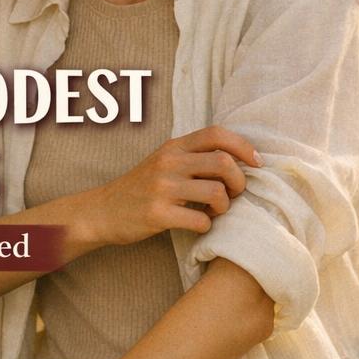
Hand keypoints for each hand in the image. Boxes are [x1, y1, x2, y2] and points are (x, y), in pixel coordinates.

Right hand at [77, 124, 259, 247]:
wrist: (102, 211)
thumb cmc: (140, 189)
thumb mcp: (163, 162)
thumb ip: (193, 157)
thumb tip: (238, 160)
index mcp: (173, 147)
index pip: (217, 133)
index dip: (244, 146)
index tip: (255, 163)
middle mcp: (168, 162)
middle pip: (223, 162)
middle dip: (239, 181)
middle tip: (234, 194)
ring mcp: (162, 188)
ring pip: (216, 192)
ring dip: (225, 206)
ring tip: (215, 211)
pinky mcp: (158, 214)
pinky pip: (200, 220)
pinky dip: (207, 225)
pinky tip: (199, 225)